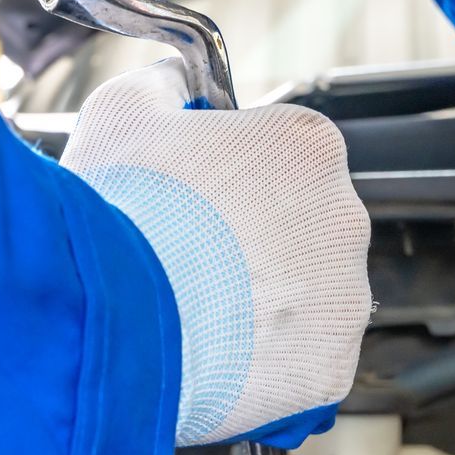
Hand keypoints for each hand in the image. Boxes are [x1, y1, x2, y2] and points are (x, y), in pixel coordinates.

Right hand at [61, 60, 371, 447]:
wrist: (109, 319)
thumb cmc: (118, 212)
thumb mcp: (121, 114)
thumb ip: (163, 86)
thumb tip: (174, 83)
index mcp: (309, 147)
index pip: (286, 157)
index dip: (232, 181)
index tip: (193, 204)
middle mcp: (344, 219)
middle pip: (302, 231)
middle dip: (252, 247)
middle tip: (187, 264)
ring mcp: (344, 300)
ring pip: (304, 302)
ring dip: (260, 307)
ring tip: (193, 317)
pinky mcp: (330, 371)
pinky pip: (300, 366)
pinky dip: (263, 368)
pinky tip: (212, 360)